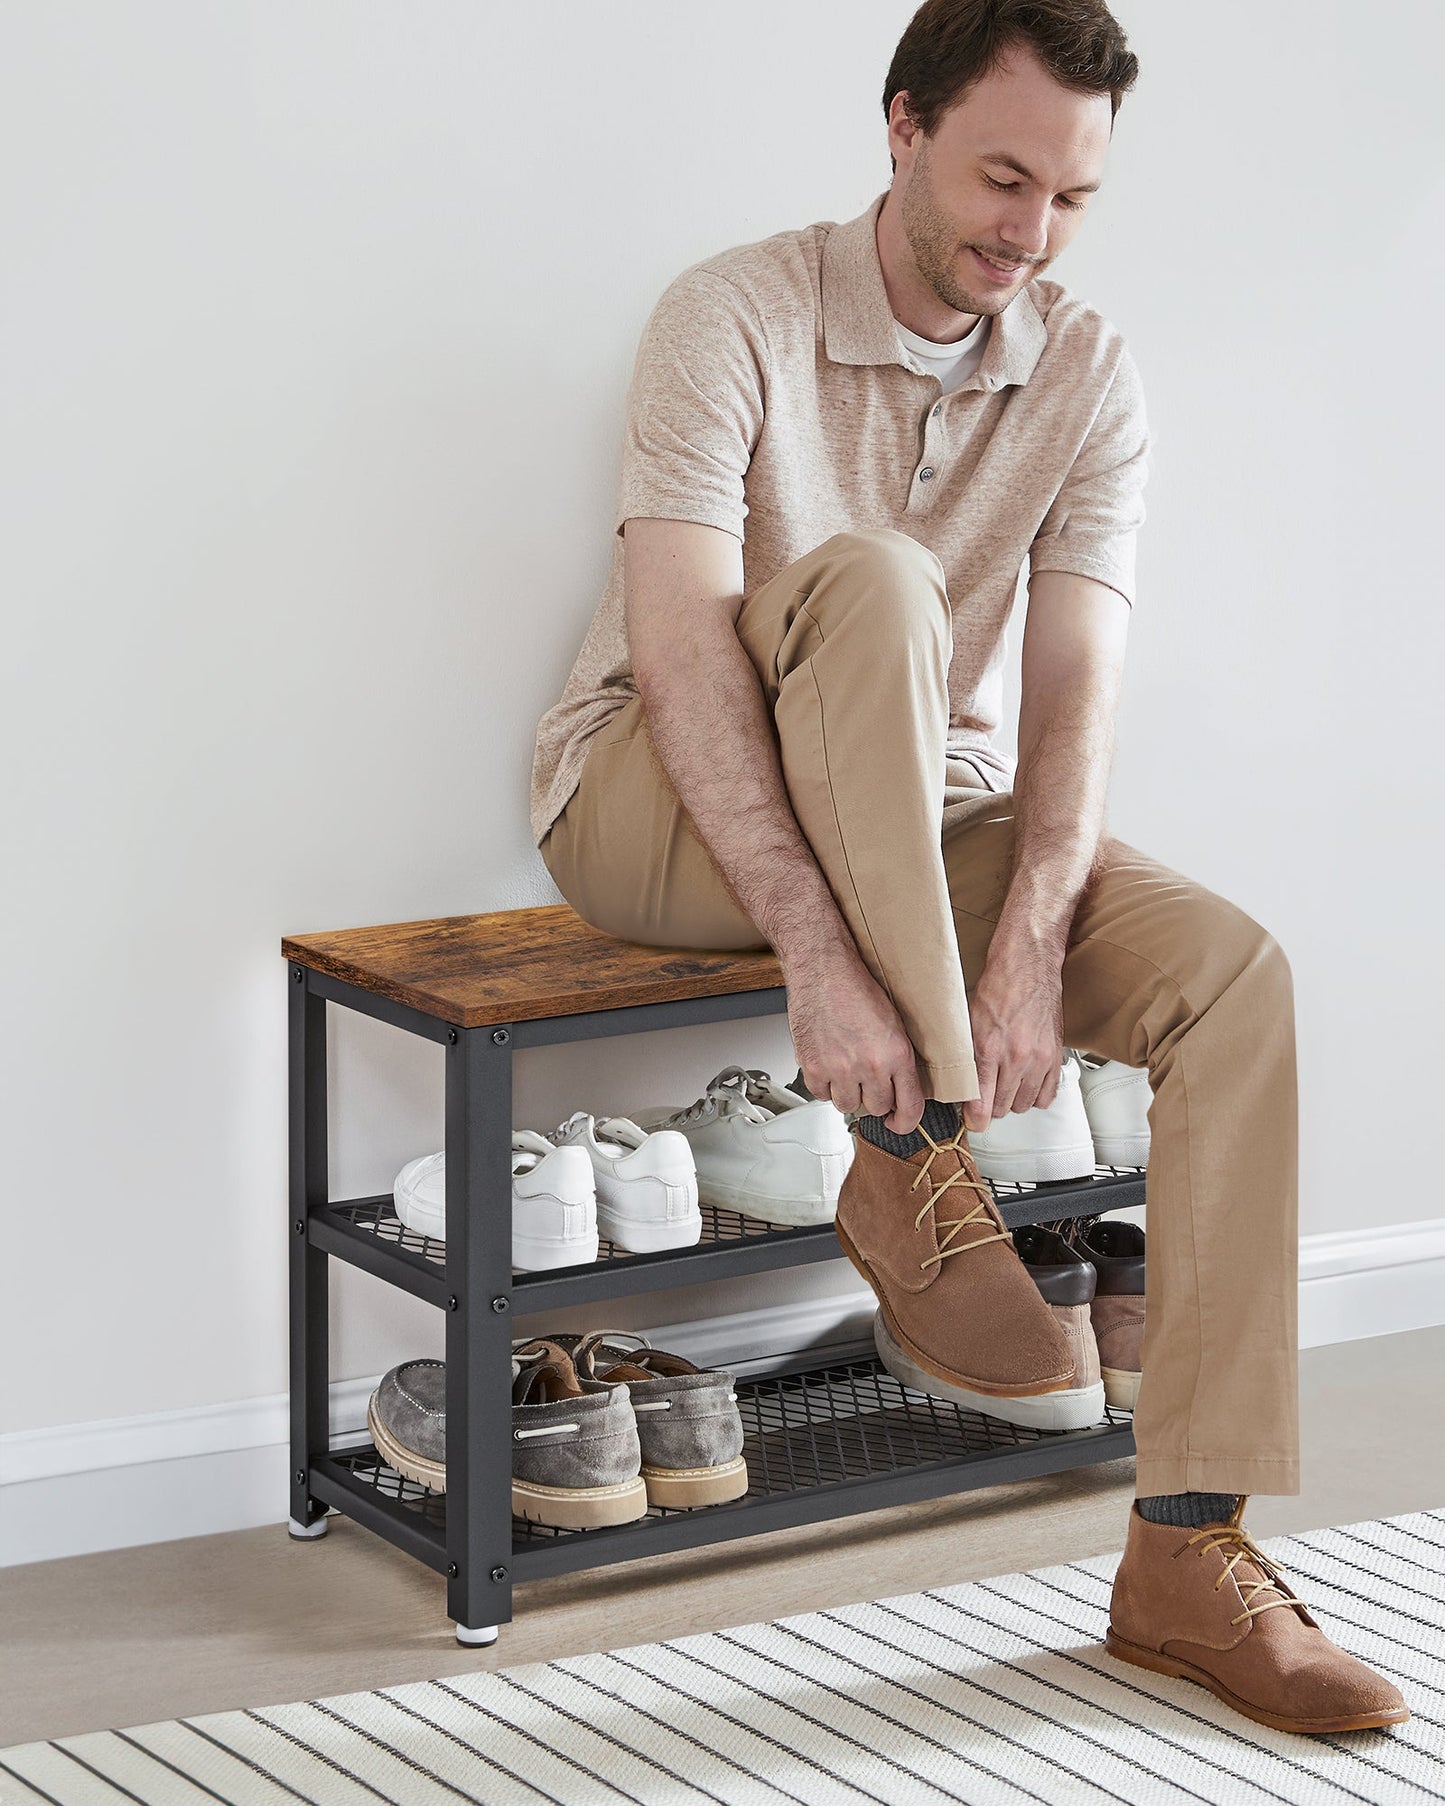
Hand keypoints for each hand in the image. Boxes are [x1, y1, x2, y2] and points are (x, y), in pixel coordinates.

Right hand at [782, 943, 924, 1132]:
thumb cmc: (856, 986)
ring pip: (848, 1105)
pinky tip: (828, 1066)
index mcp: (897, 1054)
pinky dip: (824, 1085)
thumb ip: (899, 1059)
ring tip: (847, 1070)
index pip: (910, 1108)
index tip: (898, 1122)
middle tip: (869, 1082)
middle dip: (874, 1098)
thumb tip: (903, 1088)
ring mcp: (839, 1068)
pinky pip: (820, 1095)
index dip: (905, 1122)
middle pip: (877, 1108)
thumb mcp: (895, 1022)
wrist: (823, 968)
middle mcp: (870, 1065)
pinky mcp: (812, 1066)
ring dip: (848, 1093)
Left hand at [961, 936, 1065, 1135]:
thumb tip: (957, 1083)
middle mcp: (1016, 1057)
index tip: (972, 1121)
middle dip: (991, 1107)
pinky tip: (1026, 1084)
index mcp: (988, 1048)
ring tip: (1005, 1086)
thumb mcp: (968, 1022)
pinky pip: (1047, 1095)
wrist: (1027, 966)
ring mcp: (1039, 1059)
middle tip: (985, 1096)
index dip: (974, 1119)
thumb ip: (964, 1057)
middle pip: (1003, 1109)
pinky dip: (1035, 1096)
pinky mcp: (1055, 1056)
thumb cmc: (997, 988)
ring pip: (1024, 1105)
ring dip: (1013, 1101)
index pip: (981, 1103)